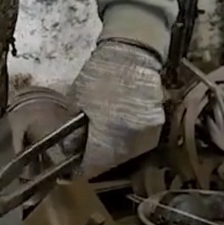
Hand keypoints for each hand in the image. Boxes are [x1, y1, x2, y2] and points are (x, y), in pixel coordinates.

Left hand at [69, 40, 164, 176]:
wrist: (132, 54)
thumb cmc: (100, 74)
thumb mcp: (77, 100)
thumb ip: (72, 127)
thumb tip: (65, 145)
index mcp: (110, 135)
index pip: (94, 165)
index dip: (80, 169)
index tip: (70, 170)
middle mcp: (132, 141)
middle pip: (111, 161)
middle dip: (97, 159)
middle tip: (83, 154)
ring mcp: (149, 134)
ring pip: (127, 153)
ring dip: (112, 151)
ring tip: (99, 143)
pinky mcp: (158, 126)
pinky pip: (139, 140)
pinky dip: (126, 139)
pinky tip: (115, 131)